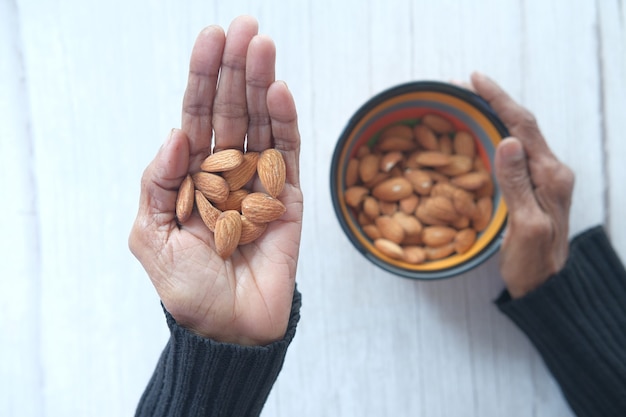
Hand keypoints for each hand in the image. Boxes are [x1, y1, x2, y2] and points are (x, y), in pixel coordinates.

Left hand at [128, 16, 302, 344]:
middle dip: (235, 68)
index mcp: (193, 175)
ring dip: (262, 84)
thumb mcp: (150, 237)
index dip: (203, 78)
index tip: (210, 39)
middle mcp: (227, 171)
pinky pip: (288, 155)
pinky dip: (286, 123)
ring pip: (263, 123)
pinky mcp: (287, 198)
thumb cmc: (188, 287)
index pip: (199, 117)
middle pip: (233, 110)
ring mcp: (260, 182)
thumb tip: (175, 134)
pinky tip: (280, 92)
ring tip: (262, 46)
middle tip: (243, 27)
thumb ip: (157, 184)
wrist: (229, 327)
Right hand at [471, 73, 574, 297]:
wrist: (547, 286)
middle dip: (492, 101)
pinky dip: (493, 134)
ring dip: (492, 114)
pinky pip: (513, 152)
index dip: (498, 100)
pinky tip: (477, 133)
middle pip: (520, 124)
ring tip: (464, 102)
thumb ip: (517, 184)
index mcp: (550, 176)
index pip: (522, 127)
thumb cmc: (534, 264)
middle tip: (460, 87)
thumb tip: (508, 141)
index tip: (474, 80)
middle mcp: (549, 171)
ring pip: (516, 135)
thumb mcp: (526, 226)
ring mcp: (542, 178)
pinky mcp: (532, 187)